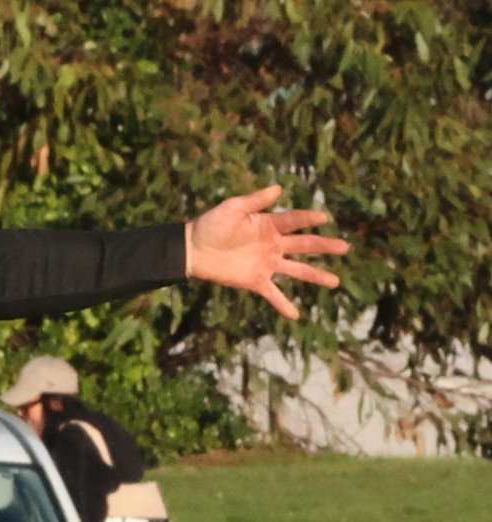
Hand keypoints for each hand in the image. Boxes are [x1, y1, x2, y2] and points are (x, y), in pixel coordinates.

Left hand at [185, 185, 348, 319]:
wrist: (193, 249)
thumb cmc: (211, 225)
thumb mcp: (232, 208)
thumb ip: (255, 200)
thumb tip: (279, 188)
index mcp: (269, 225)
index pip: (295, 221)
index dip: (308, 219)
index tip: (324, 217)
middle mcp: (273, 244)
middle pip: (304, 245)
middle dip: (325, 247)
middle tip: (346, 248)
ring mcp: (267, 264)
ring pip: (297, 270)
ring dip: (316, 276)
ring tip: (336, 282)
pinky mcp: (255, 281)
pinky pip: (273, 293)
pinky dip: (283, 304)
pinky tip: (296, 315)